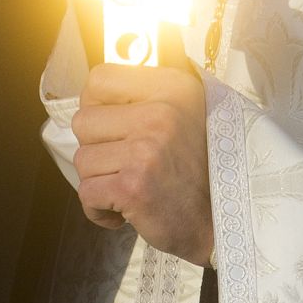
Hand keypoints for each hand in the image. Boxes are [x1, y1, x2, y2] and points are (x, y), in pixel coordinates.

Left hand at [71, 62, 213, 266]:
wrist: (220, 223)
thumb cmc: (197, 172)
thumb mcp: (184, 113)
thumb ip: (145, 97)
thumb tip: (91, 94)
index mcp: (173, 87)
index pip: (100, 79)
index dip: (96, 106)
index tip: (112, 128)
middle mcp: (162, 112)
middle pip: (83, 121)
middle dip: (96, 150)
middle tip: (126, 165)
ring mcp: (146, 149)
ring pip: (83, 160)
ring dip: (100, 181)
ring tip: (131, 187)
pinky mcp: (133, 186)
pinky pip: (86, 193)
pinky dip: (98, 209)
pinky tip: (125, 210)